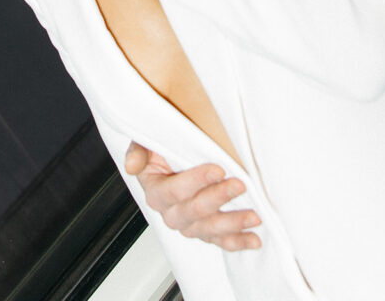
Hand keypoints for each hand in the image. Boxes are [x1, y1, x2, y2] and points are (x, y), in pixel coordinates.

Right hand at [125, 142, 261, 250]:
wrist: (173, 160)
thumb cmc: (161, 150)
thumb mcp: (145, 142)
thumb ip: (138, 151)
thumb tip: (131, 166)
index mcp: (156, 192)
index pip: (175, 190)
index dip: (197, 181)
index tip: (218, 169)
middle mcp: (171, 213)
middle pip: (194, 211)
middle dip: (218, 198)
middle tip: (239, 185)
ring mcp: (189, 225)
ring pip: (210, 229)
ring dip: (232, 223)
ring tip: (253, 215)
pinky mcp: (205, 231)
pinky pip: (220, 241)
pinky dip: (238, 241)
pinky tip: (253, 239)